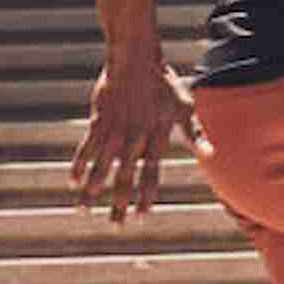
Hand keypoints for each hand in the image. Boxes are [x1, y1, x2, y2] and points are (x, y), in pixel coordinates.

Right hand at [70, 57, 205, 223]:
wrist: (135, 59)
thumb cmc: (164, 83)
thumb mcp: (185, 106)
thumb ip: (195, 133)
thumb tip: (211, 154)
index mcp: (155, 138)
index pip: (150, 175)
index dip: (145, 196)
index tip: (141, 216)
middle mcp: (133, 139)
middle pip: (124, 178)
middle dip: (118, 204)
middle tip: (114, 225)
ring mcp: (113, 131)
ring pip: (100, 167)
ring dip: (93, 191)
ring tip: (84, 210)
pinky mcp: (97, 122)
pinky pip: (85, 149)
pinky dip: (78, 167)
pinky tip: (72, 183)